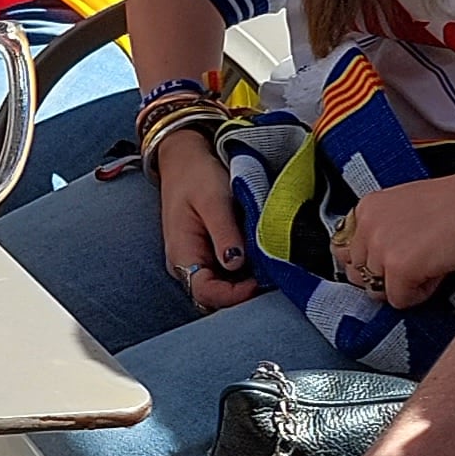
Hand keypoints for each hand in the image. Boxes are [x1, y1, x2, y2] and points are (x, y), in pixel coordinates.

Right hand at [149, 132, 254, 307]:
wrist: (186, 159)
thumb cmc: (196, 176)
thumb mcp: (213, 200)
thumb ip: (224, 233)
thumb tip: (236, 264)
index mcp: (182, 254)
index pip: (205, 292)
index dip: (233, 295)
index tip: (259, 282)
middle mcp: (188, 264)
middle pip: (215, 297)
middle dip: (243, 294)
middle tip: (272, 278)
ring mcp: (200, 260)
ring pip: (224, 287)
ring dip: (246, 283)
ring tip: (271, 268)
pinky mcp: (212, 254)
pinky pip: (228, 274)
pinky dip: (247, 272)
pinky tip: (263, 260)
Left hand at [340, 162, 454, 308]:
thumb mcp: (406, 208)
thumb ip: (384, 231)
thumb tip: (374, 268)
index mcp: (366, 207)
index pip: (345, 253)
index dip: (372, 264)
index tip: (394, 262)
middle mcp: (367, 225)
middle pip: (360, 276)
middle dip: (388, 277)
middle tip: (420, 262)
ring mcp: (381, 246)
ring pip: (379, 291)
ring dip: (406, 285)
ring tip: (433, 262)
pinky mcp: (400, 267)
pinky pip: (400, 301)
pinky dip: (422, 294)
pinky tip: (440, 269)